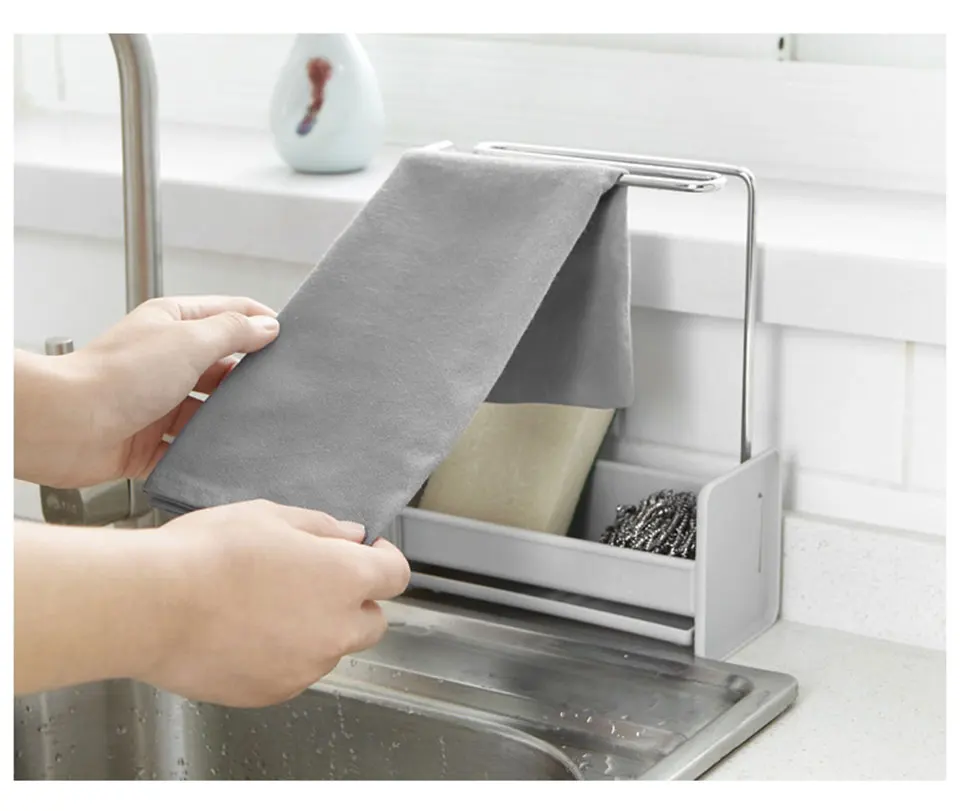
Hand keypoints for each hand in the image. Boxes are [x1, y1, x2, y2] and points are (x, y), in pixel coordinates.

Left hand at [17, 296, 280, 487]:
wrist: (65, 426)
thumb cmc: (115, 376)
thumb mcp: (188, 340)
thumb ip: (233, 332)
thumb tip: (268, 327)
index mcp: (173, 324)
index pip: (229, 313)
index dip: (262, 322)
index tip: (293, 339)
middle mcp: (166, 360)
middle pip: (223, 366)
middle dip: (250, 378)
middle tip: (284, 388)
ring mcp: (159, 402)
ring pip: (209, 410)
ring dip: (228, 419)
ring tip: (259, 425)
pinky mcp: (150, 441)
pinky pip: (189, 447)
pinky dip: (206, 452)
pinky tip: (227, 454)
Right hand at [141, 500, 410, 706]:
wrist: (153, 605)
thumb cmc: (209, 554)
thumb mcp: (271, 516)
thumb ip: (322, 527)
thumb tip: (350, 536)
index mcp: (346, 578)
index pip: (397, 575)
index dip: (385, 559)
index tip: (369, 552)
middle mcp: (336, 629)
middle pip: (372, 622)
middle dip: (355, 601)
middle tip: (318, 580)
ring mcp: (305, 667)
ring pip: (330, 649)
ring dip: (316, 630)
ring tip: (267, 604)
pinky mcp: (271, 692)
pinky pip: (293, 672)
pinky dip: (282, 655)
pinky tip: (246, 631)